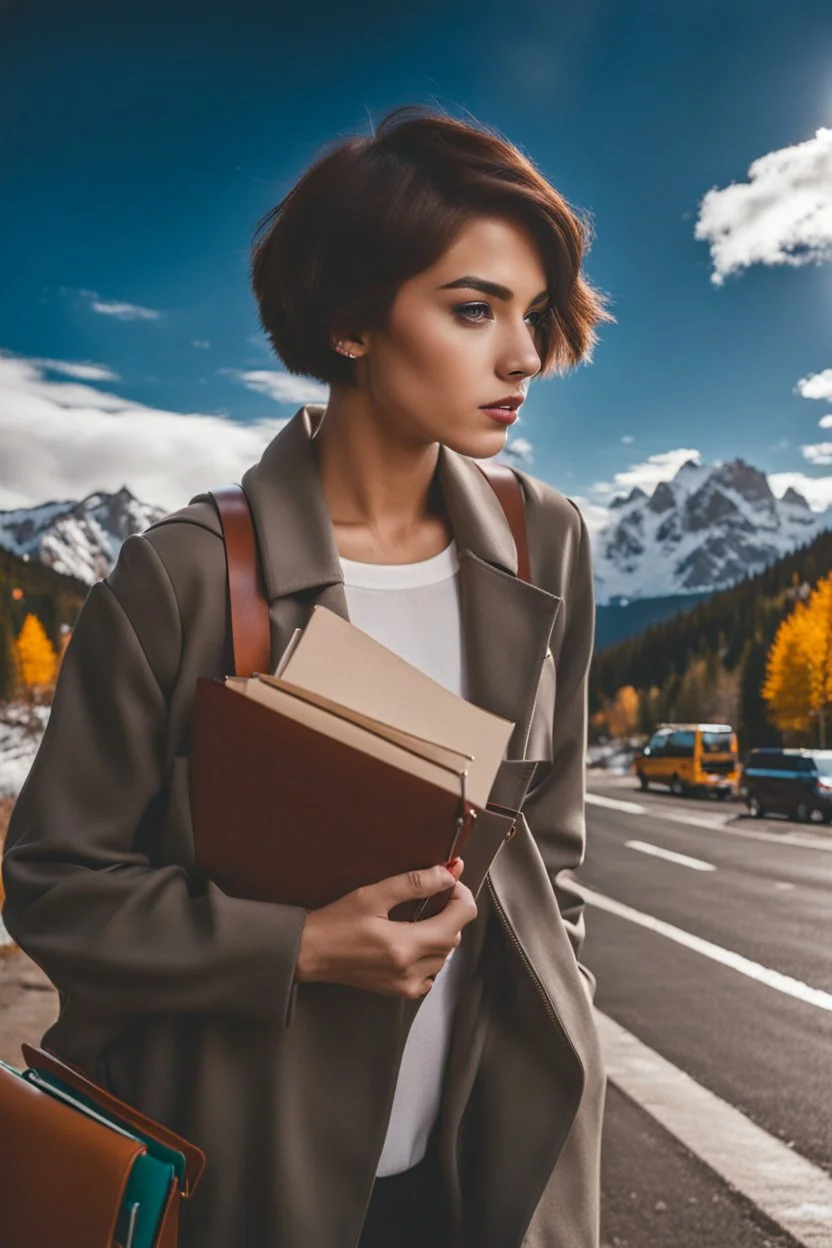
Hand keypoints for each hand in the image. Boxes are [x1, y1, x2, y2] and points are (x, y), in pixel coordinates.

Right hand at [294, 858, 476, 997]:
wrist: (309, 954)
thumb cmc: (334, 923)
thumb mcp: (373, 895)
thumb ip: (414, 884)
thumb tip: (446, 874)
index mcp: (405, 945)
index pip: (460, 919)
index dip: (461, 896)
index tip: (451, 882)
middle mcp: (410, 969)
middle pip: (454, 937)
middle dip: (451, 912)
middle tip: (437, 893)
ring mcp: (406, 984)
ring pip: (445, 955)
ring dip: (442, 932)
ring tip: (421, 915)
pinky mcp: (400, 991)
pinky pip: (431, 972)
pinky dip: (430, 954)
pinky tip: (413, 940)